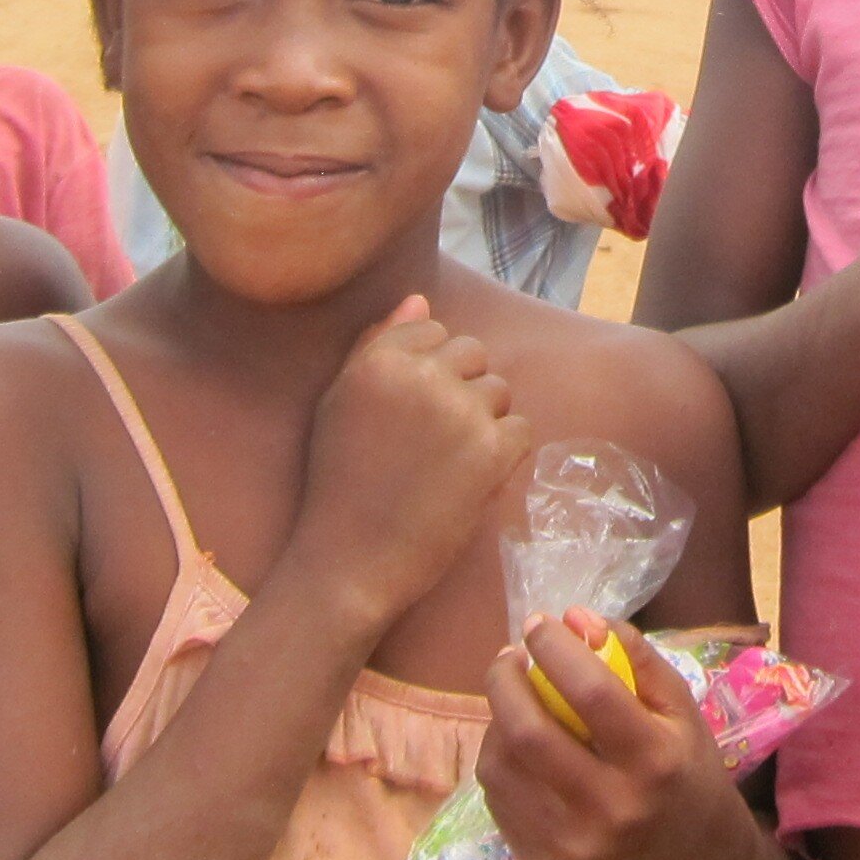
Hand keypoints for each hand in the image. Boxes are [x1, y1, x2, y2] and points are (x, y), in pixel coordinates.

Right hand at [282, 298, 531, 638]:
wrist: (350, 561)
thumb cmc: (340, 483)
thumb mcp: (340, 403)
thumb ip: (378, 345)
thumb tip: (420, 299)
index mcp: (380, 360)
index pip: (432, 328)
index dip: (428, 370)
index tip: (411, 411)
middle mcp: (421, 376)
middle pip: (473, 353)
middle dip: (461, 389)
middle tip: (432, 440)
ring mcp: (460, 412)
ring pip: (499, 391)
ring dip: (483, 422)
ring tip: (446, 463)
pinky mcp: (491, 451)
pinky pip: (520, 429)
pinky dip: (503, 455)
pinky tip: (467, 481)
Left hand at [477, 614, 756, 859]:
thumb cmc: (685, 770)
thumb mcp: (680, 707)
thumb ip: (634, 655)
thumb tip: (574, 617)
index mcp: (654, 761)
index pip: (591, 692)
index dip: (555, 648)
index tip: (539, 623)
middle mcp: (611, 808)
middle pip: (529, 734)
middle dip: (505, 682)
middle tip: (508, 657)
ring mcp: (572, 844)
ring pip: (501, 767)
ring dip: (497, 720)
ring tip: (515, 700)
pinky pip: (497, 798)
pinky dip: (499, 759)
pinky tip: (518, 745)